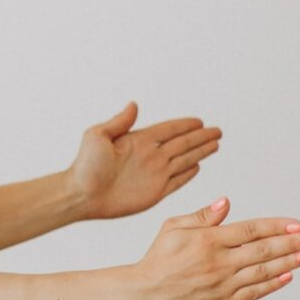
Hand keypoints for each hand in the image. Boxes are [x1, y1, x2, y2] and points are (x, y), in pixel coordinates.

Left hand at [66, 102, 223, 220]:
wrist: (82, 194)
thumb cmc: (85, 165)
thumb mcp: (97, 136)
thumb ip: (119, 121)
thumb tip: (133, 104)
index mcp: (138, 140)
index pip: (169, 130)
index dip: (185, 125)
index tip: (200, 121)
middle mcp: (149, 155)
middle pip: (183, 143)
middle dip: (201, 137)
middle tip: (218, 131)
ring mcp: (154, 174)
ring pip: (185, 160)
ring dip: (200, 152)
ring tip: (215, 144)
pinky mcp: (156, 192)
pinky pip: (177, 181)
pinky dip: (189, 174)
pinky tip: (198, 166)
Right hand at [129, 196, 299, 299]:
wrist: (145, 293)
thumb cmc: (159, 257)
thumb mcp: (173, 227)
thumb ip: (203, 216)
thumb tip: (227, 203)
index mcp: (207, 240)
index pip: (251, 230)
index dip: (277, 226)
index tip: (296, 225)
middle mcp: (219, 262)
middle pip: (264, 250)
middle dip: (292, 244)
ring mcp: (223, 284)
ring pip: (264, 271)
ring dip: (289, 262)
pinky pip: (255, 292)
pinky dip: (273, 284)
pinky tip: (287, 275)